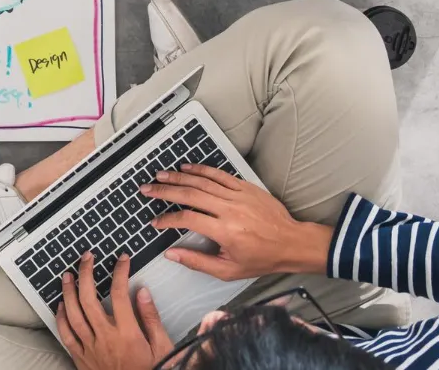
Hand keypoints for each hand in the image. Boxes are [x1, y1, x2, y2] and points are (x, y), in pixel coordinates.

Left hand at [56, 253, 172, 369]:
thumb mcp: (162, 348)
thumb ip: (151, 319)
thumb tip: (143, 292)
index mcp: (128, 333)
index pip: (119, 293)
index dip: (119, 272)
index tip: (121, 259)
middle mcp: (106, 338)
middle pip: (89, 298)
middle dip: (86, 273)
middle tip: (87, 258)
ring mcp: (91, 348)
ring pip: (73, 314)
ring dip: (68, 291)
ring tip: (67, 275)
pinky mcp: (81, 359)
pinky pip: (66, 335)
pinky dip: (61, 318)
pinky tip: (60, 305)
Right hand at [142, 164, 333, 279]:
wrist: (292, 243)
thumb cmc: (261, 259)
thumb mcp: (229, 270)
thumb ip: (198, 262)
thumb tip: (172, 253)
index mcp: (225, 231)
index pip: (188, 219)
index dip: (167, 220)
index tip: (155, 222)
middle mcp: (230, 210)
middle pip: (190, 194)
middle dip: (165, 191)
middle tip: (147, 189)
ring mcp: (238, 195)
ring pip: (202, 181)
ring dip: (178, 177)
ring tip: (160, 175)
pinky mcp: (245, 187)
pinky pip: (219, 174)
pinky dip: (201, 170)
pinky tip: (186, 168)